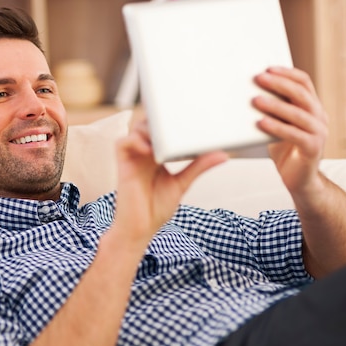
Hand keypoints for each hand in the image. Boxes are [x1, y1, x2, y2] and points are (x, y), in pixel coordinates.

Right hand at [112, 119, 227, 249]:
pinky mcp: (122, 165)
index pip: (162, 129)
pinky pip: (122, 142)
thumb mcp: (182, 184)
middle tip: (180, 120)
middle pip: (149, 123)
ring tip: (166, 136)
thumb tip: (223, 154)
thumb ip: (198, 167)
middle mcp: (144, 153)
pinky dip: (135, 140)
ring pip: (136, 128)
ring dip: (150, 128)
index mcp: (156, 156)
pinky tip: (150, 149)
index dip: (172, 120)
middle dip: (161, 119)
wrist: (140, 229)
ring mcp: (132, 158)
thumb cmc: (156, 209)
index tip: (190, 116)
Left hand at [252, 67, 327, 195]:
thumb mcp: (278, 125)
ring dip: (275, 105)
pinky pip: (294, 134)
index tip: (268, 68)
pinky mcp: (313, 149)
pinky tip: (261, 123)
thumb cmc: (285, 151)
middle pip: (301, 93)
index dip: (287, 73)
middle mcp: (319, 117)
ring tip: (255, 100)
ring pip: (297, 113)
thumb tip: (248, 92)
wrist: (300, 180)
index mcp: (312, 107)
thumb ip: (271, 110)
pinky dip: (276, 127)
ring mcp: (319, 133)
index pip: (304, 82)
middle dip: (279, 84)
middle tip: (258, 78)